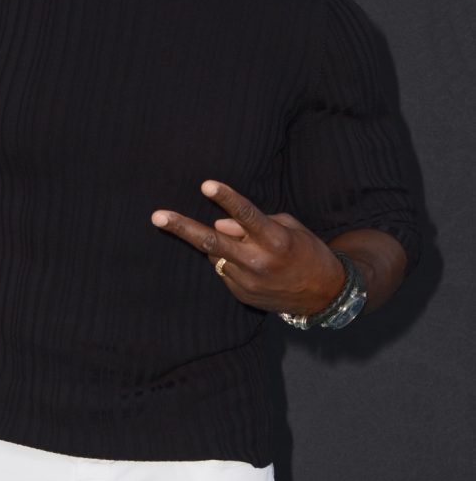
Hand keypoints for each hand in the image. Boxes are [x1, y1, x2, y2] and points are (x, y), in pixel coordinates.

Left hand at [151, 180, 344, 315]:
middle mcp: (258, 262)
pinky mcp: (240, 294)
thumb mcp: (288, 228)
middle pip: (211, 241)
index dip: (226, 198)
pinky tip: (253, 265)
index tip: (206, 185)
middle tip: (157, 216)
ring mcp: (246, 281)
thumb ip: (251, 224)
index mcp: (275, 240)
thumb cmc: (307, 251)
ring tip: (249, 247)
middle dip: (181, 227)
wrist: (324, 295)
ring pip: (217, 254)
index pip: (246, 215)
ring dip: (222, 244)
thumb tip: (219, 224)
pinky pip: (224, 269)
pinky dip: (230, 261)